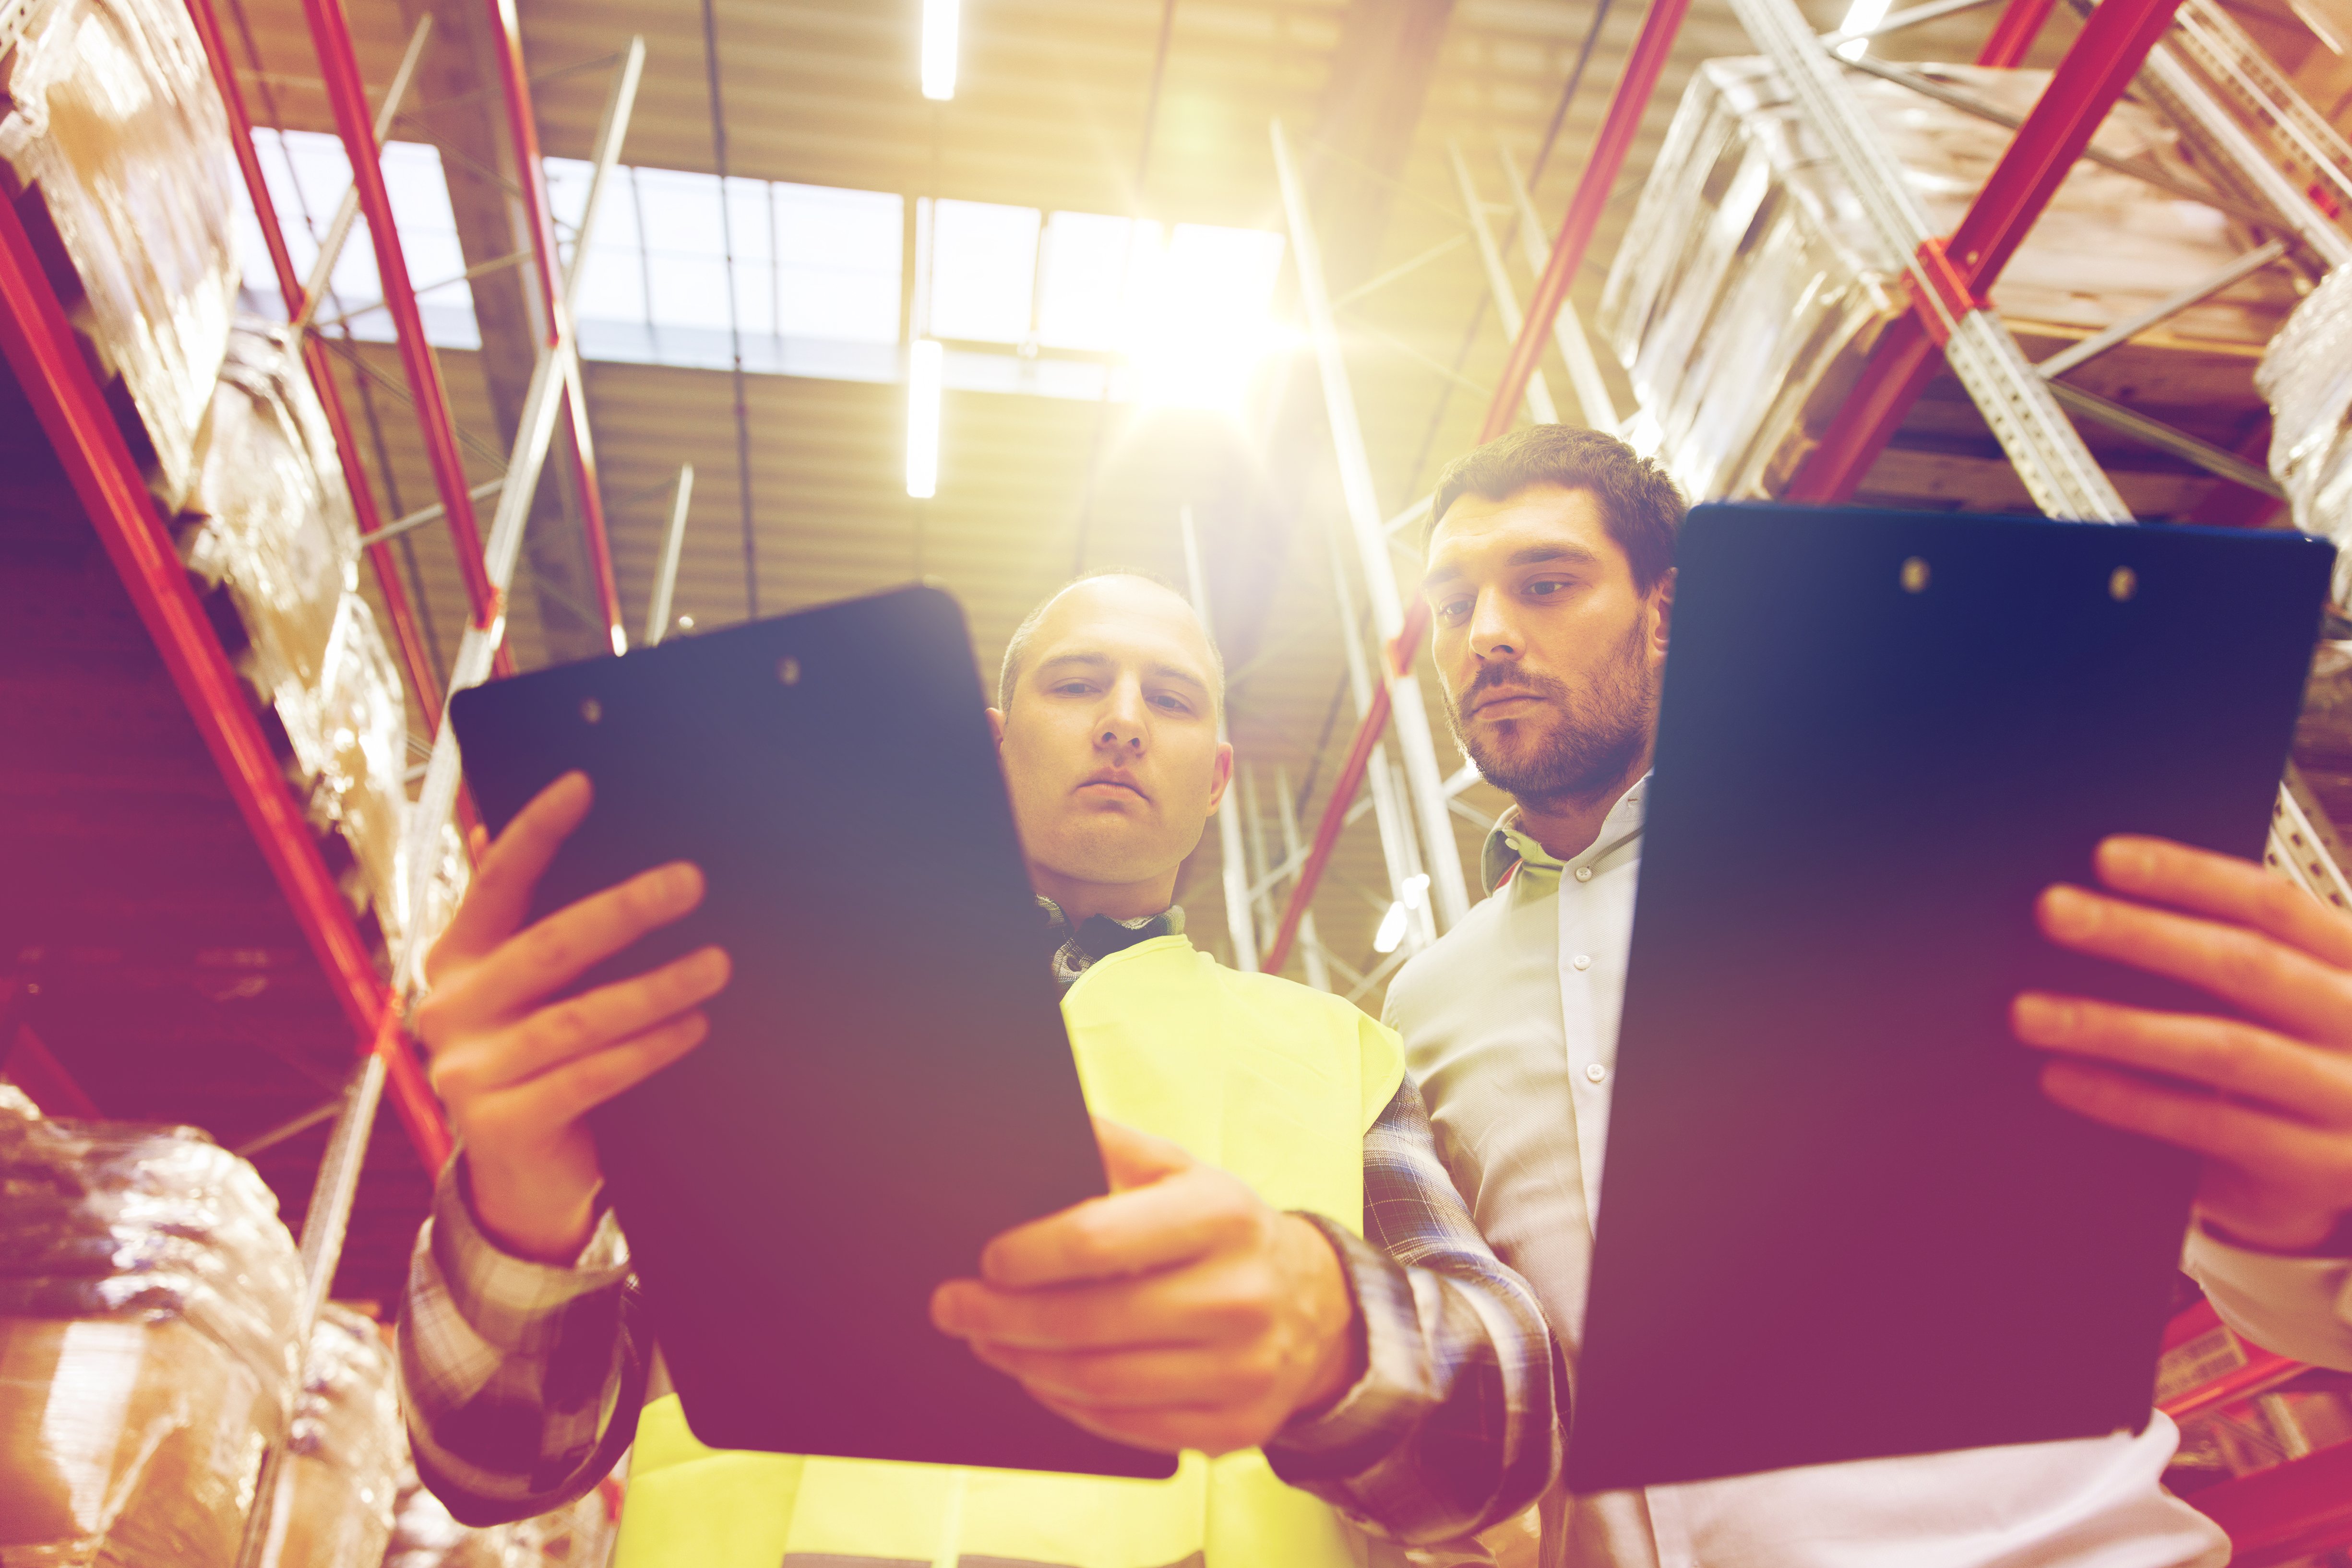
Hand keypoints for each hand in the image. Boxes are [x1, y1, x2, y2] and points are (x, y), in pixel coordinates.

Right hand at [414, 772, 728, 1262]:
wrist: (520, 1177)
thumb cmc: (538, 1061)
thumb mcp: (524, 992)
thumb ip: (529, 926)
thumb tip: (530, 834)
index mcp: (454, 960)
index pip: (495, 884)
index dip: (535, 833)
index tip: (583, 785)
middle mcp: (450, 1009)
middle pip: (548, 948)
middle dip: (623, 910)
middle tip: (690, 881)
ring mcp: (468, 1071)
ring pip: (577, 1018)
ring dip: (655, 988)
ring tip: (717, 964)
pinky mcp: (500, 1124)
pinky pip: (588, 1077)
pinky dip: (647, 1049)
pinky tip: (693, 1026)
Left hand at [928, 1117, 1360, 1454]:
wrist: (1314, 1301)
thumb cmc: (1221, 1227)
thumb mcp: (1178, 1169)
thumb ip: (1107, 1146)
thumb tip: (1024, 1127)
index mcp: (1221, 1215)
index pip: (1099, 1241)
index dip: (1030, 1255)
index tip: (985, 1259)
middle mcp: (1240, 1294)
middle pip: (1090, 1322)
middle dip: (1002, 1318)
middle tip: (953, 1308)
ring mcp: (1243, 1368)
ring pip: (1102, 1383)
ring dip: (1025, 1365)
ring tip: (986, 1342)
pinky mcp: (1237, 1425)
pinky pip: (1128, 1427)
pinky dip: (1068, 1406)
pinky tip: (1039, 1377)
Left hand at [2014, 834, 2351, 1251]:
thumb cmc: (2305, 1063)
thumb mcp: (2288, 1001)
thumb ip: (2227, 959)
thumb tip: (2102, 913)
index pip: (2273, 903)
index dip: (2190, 875)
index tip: (2106, 857)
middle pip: (2244, 965)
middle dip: (2140, 934)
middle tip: (2053, 910)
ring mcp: (2347, 1096)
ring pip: (2223, 1048)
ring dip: (2116, 1027)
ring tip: (2029, 1012)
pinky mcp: (2317, 1165)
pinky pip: (2209, 1125)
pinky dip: (2128, 1100)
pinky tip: (2063, 1078)